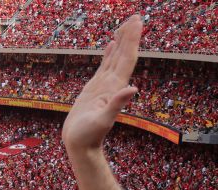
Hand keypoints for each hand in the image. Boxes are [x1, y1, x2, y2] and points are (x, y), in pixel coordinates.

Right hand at [63, 16, 140, 153]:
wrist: (81, 145)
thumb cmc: (88, 136)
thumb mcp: (102, 120)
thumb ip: (117, 105)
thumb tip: (132, 89)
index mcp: (115, 87)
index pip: (126, 58)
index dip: (132, 40)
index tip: (137, 22)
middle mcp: (113, 83)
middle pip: (123, 54)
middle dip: (129, 35)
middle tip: (135, 16)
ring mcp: (105, 85)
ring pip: (115, 58)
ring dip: (121, 41)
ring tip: (125, 25)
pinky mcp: (95, 88)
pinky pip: (104, 66)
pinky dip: (108, 54)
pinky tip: (110, 45)